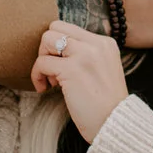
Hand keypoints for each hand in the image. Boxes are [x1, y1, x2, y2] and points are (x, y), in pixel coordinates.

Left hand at [30, 22, 126, 140]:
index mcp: (105, 43)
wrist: (114, 125)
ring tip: (50, 80)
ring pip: (47, 39)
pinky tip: (44, 89)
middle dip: (47, 48)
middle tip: (51, 70)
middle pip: (55, 27)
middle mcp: (96, 44)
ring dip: (41, 59)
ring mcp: (84, 55)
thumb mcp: (103, 70)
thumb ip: (87, 55)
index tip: (60, 66)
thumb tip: (56, 49)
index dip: (58, 46)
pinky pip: (42, 62)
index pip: (69, 28)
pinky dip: (37, 76)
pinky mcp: (71, 69)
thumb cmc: (104, 105)